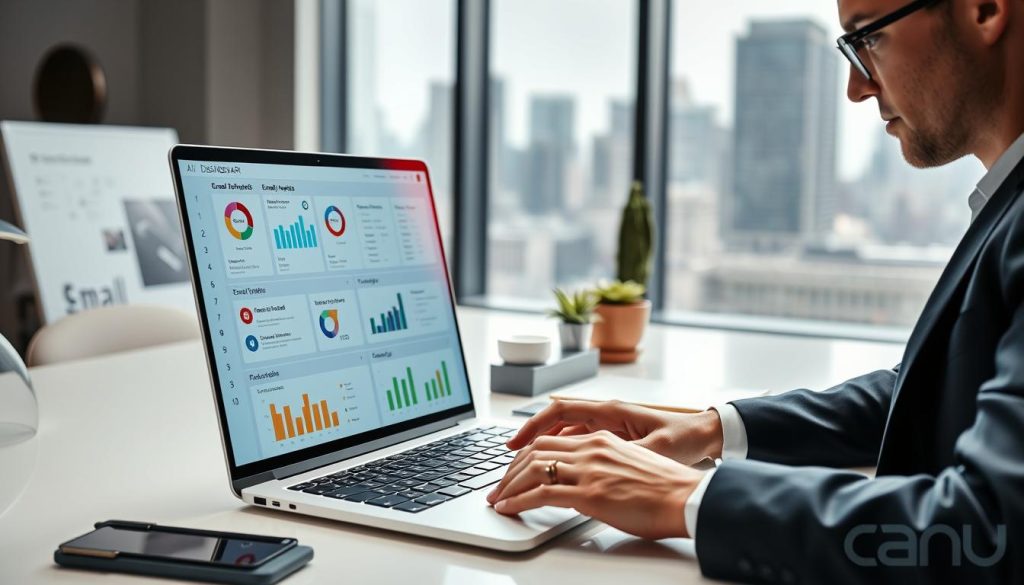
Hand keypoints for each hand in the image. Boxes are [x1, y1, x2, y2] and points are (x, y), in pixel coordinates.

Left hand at [487, 431, 704, 538]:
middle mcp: (591, 448)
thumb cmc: (667, 488)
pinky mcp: (589, 494)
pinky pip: (542, 494)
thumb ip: (605, 466)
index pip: (550, 440)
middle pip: (535, 451)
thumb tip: (588, 481)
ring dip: (509, 486)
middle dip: (510, 470)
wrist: (688, 497)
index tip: (513, 466)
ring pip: (533, 469)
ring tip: (498, 500)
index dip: (525, 453)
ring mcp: (589, 470)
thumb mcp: (630, 465)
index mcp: (601, 439)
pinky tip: (509, 509)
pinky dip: (519, 501)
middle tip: (499, 486)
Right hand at [506, 399, 723, 465]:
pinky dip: (561, 453)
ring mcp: (608, 426)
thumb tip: (596, 465)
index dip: (533, 426)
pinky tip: (552, 470)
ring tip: (524, 468)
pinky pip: (577, 442)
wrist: (705, 435)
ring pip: (565, 434)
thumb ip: (623, 455)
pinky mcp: (613, 438)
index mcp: (610, 411)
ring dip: (543, 448)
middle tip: (509, 462)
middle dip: (529, 441)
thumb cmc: (683, 439)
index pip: (559, 411)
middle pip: (555, 423)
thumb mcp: (654, 451)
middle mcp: (605, 415)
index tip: (514, 444)